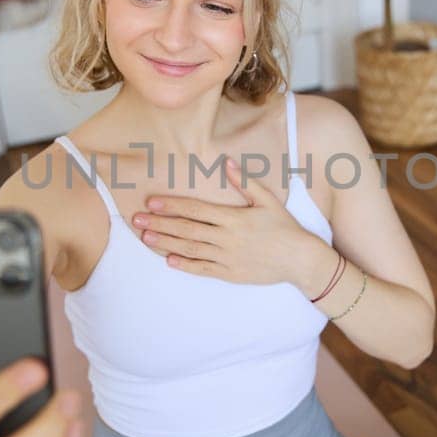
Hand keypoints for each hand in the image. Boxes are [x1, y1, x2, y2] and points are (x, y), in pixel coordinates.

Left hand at [133, 157, 337, 295]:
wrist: (300, 260)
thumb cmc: (284, 228)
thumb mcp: (268, 201)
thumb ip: (245, 182)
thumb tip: (226, 162)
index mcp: (234, 218)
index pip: (196, 209)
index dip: (172, 205)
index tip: (152, 202)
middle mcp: (227, 237)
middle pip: (187, 229)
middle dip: (160, 224)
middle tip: (136, 220)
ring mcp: (228, 257)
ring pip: (191, 249)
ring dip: (166, 243)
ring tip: (146, 238)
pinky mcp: (230, 274)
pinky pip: (203, 269)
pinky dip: (186, 265)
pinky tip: (169, 260)